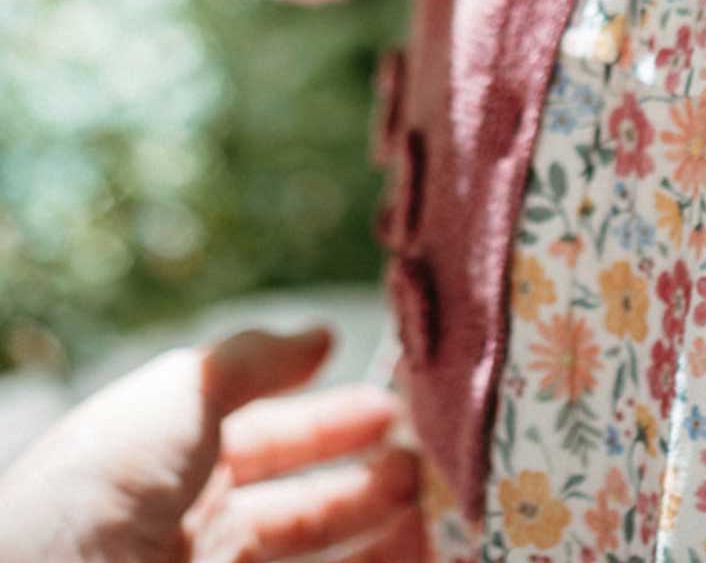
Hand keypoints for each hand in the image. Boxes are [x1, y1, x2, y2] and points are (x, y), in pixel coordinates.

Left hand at [0, 325, 421, 562]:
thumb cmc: (108, 484)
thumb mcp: (182, 391)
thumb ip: (253, 360)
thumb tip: (321, 335)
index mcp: (169, 455)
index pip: (260, 431)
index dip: (321, 413)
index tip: (385, 402)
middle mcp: (189, 520)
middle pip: (289, 497)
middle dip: (358, 474)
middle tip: (420, 458)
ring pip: (305, 552)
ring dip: (371, 529)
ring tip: (427, 509)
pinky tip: (408, 553)